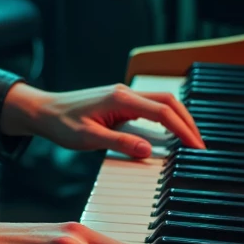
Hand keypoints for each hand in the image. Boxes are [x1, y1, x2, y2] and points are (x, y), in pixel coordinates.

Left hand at [3, 80, 206, 157]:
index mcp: (120, 99)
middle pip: (168, 102)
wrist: (43, 111)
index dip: (182, 130)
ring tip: (190, 140)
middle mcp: (125, 93)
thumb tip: (148, 150)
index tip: (196, 147)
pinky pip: (150, 107)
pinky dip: (166, 118)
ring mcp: (123, 96)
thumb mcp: (88, 138)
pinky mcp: (120, 102)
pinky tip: (170, 132)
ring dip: (179, 118)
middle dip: (188, 122)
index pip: (162, 112)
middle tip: (200, 146)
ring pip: (161, 102)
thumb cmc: (61, 124)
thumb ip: (119, 143)